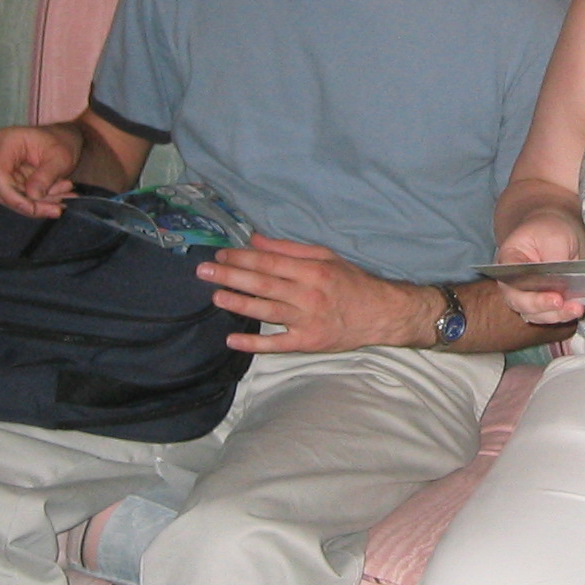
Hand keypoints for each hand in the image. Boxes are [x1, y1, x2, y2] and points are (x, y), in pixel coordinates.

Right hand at [0, 123, 84, 217]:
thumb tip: (32, 195)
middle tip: (58, 208)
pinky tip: (58, 199)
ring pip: (11, 197)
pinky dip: (39, 202)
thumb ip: (46, 176)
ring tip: (64, 200)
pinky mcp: (7, 179)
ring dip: (38, 204)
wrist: (64, 140)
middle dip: (32, 203)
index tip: (33, 208)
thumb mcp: (61, 158)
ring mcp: (0, 166)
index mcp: (7, 141)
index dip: (11, 196)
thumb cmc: (62, 142)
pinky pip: (18, 197)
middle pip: (3, 189)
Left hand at [198, 235, 435, 354]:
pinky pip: (277, 344)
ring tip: (216, 297)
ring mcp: (307, 321)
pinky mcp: (308, 342)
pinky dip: (254, 343)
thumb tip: (255, 240)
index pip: (270, 263)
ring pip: (266, 312)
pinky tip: (232, 339)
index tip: (221, 254)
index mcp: (312, 270)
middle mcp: (308, 295)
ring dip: (238, 304)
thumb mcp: (325, 257)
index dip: (242, 258)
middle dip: (230, 276)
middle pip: (263, 285)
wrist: (381, 314)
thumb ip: (288, 249)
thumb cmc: (351, 282)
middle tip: (204, 271)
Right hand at [493, 209, 584, 324]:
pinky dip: (561, 315)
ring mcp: (525, 294)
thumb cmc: (551, 230)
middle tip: (565, 304)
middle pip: (520, 303)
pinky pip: (547, 314)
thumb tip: (561, 283)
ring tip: (576, 309)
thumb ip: (555, 260)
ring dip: (556, 315)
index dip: (531, 295)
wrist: (557, 230)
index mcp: (508, 261)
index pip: (512, 282)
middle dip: (544, 308)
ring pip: (534, 314)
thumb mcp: (555, 237)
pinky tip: (575, 309)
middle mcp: (512, 282)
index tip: (555, 298)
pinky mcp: (541, 302)